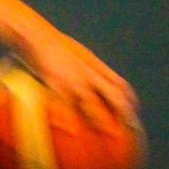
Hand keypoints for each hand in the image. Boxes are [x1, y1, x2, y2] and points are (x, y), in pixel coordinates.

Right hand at [16, 26, 138, 131]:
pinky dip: (68, 119)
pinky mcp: (57, 82)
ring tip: (107, 135)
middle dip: (124, 113)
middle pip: (113, 95)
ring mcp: (73, 78)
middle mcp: (88, 72)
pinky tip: (71, 131)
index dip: (129, 99)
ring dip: (101, 120)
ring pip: (93, 102)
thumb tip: (86, 78)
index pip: (119, 84)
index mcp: (94, 65)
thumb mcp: (74, 52)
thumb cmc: (51, 44)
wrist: (35, 33)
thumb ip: (84, 65)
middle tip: (129, 129)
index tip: (133, 112)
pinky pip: (64, 104)